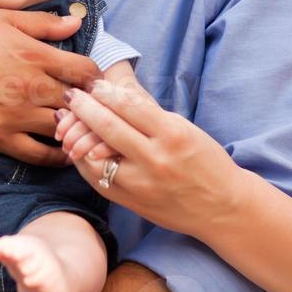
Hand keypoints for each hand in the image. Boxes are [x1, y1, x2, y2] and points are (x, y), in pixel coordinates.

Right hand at [0, 9, 98, 166]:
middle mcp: (32, 87)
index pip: (87, 72)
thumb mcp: (4, 20)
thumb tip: (77, 24)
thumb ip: (44, 24)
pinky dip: (57, 157)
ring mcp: (17, 115)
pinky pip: (41, 155)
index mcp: (36, 56)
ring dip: (76, 131)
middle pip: (81, 104)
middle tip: (92, 111)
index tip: (93, 83)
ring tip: (79, 130)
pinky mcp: (0, 138)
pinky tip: (62, 152)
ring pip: (65, 130)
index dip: (96, 79)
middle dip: (89, 107)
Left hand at [57, 76, 247, 240]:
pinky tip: (78, 147)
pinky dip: (84, 161)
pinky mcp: (131, 202)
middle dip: (84, 107)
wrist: (222, 207)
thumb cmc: (205, 162)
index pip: (129, 105)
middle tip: (72, 95)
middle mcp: (155, 158)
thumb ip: (150, 114)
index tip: (92, 83)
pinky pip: (97, 178)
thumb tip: (114, 92)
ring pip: (95, 155)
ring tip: (68, 121)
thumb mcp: (184, 129)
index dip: (105, 91)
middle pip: (108, 127)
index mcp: (173, 134)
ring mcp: (141, 183)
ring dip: (77, 135)